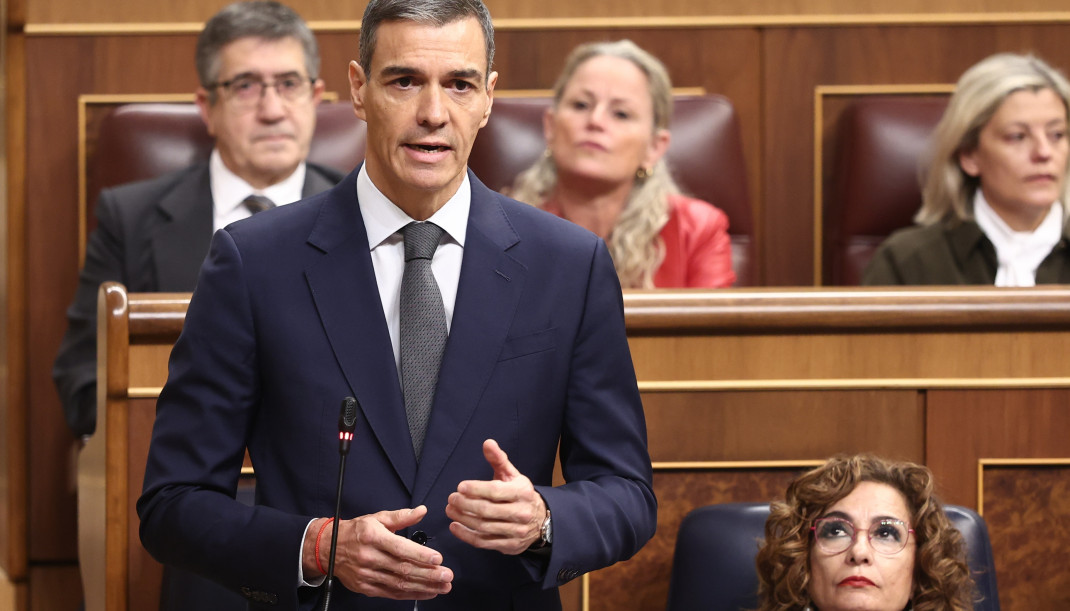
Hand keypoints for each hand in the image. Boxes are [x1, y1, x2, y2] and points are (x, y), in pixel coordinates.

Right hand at [304, 506, 452, 599]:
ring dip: (424, 587)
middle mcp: (369, 557)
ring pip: (400, 583)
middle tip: (447, 576)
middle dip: (428, 574)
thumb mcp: (377, 518)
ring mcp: (367, 575)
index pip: (400, 548)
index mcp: (373, 537)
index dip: (420, 555)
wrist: (329, 547)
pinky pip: (392, 593)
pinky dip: (412, 594)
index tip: (438, 559)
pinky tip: (427, 592)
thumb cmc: (356, 531)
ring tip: (443, 586)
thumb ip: (402, 516)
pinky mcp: (367, 588)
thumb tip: (422, 511)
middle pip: (403, 569)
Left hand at [445, 439, 546, 554]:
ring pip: (483, 527)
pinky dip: (466, 535)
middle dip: (465, 504)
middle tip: (451, 499)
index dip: (476, 489)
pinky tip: (455, 527)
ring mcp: (516, 531)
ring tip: (450, 510)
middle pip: (487, 510)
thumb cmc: (520, 494)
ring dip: (463, 519)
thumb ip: (499, 459)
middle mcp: (521, 513)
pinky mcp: (509, 545)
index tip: (460, 486)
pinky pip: (484, 542)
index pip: (495, 491)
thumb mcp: (513, 475)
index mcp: (522, 492)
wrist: (541, 520)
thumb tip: (487, 443)